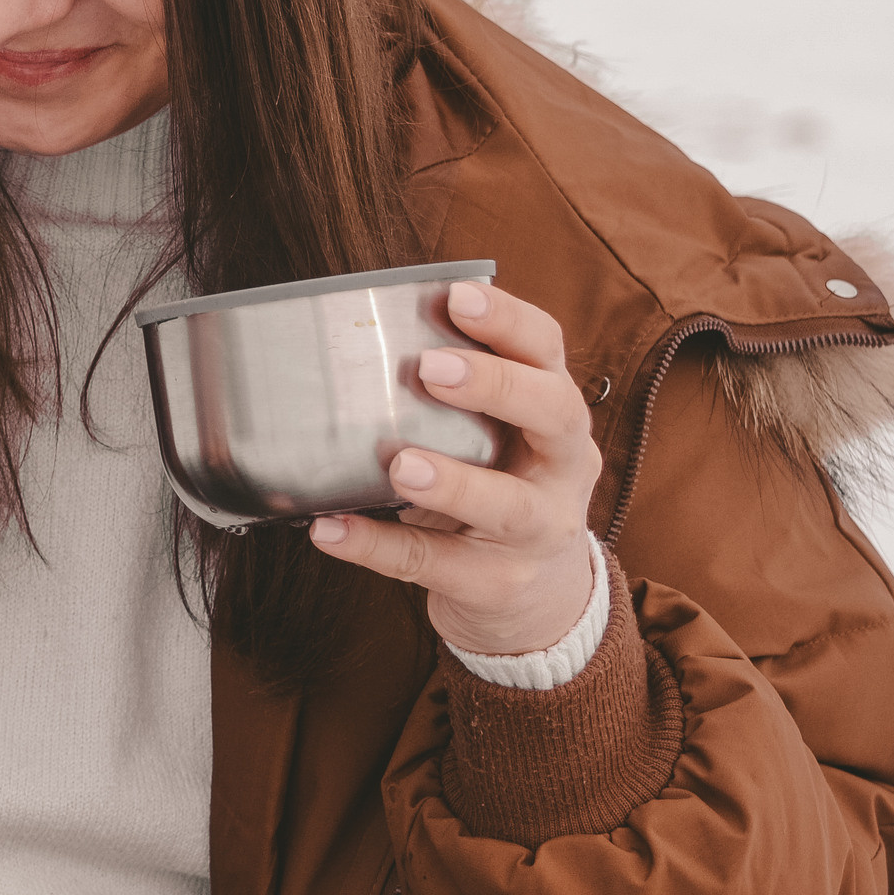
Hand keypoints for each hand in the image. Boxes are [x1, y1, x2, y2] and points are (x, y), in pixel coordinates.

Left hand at [310, 280, 599, 655]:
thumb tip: (355, 342)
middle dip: (495, 386)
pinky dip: (376, 546)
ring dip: (451, 482)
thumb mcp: (498, 437)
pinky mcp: (496, 583)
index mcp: (555, 413)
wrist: (538, 597)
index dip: (509, 321)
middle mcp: (563, 466)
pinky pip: (434, 563)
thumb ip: (455, 397)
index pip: (547, 352)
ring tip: (399, 465)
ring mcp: (538, 529)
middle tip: (431, 369)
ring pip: (506, 503)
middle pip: (553, 413)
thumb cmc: (500, 488)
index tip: (458, 296)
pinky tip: (330, 530)